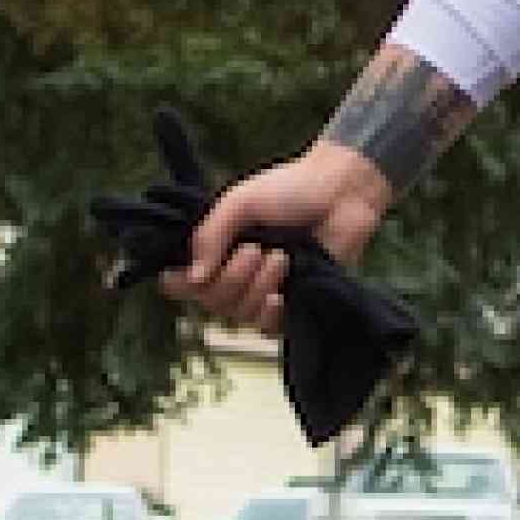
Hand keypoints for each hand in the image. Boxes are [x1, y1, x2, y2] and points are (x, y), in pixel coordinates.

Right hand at [159, 144, 391, 338]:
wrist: (341, 193)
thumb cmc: (290, 190)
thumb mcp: (240, 202)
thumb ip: (210, 236)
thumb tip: (194, 278)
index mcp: (218, 249)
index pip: (182, 282)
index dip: (179, 285)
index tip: (186, 277)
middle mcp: (236, 274)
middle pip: (212, 302)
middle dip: (232, 278)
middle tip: (256, 249)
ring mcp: (265, 290)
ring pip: (241, 315)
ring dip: (257, 286)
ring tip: (281, 257)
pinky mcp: (294, 304)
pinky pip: (269, 328)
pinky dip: (270, 314)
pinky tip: (280, 297)